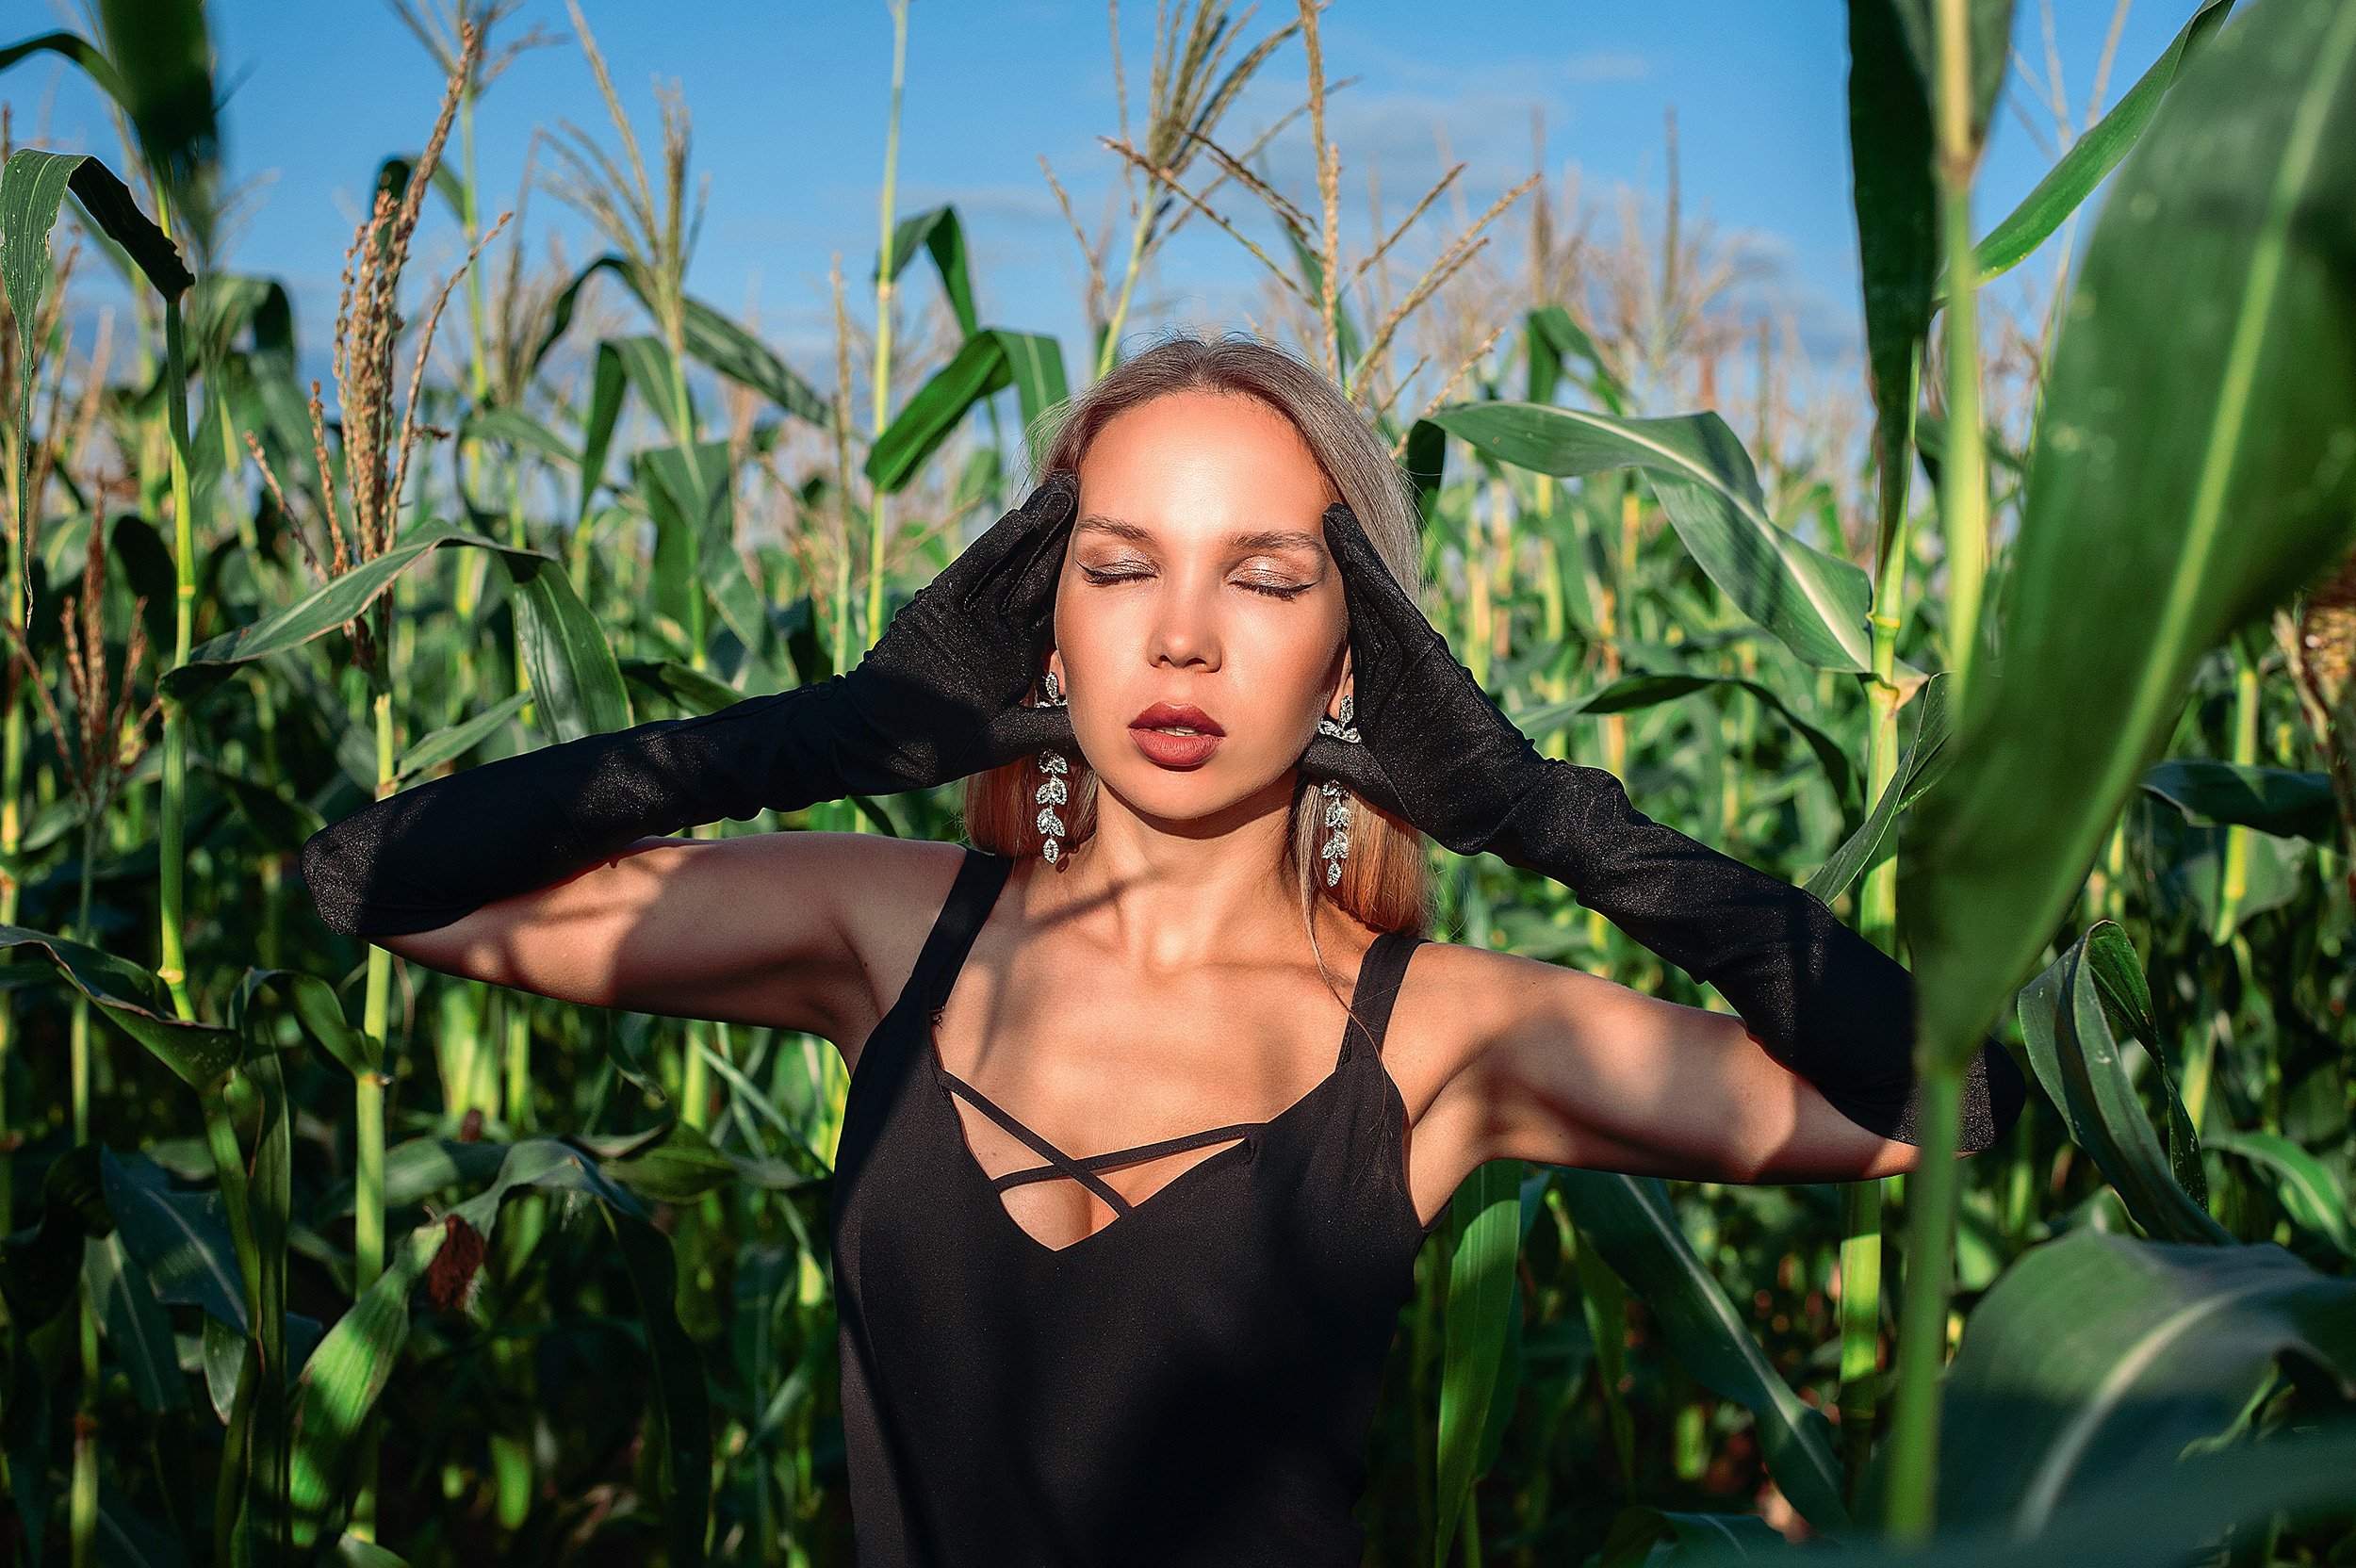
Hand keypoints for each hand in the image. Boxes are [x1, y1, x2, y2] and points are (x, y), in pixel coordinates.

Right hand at [848, 470, 1079, 783]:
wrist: (883, 742)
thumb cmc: (942, 744)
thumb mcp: (1012, 735)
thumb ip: (1054, 725)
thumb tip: (1103, 725)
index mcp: (1018, 651)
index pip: (1057, 603)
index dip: (1083, 572)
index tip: (1117, 541)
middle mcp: (997, 624)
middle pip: (1037, 571)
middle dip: (1063, 534)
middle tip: (1092, 491)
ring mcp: (968, 612)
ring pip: (1010, 561)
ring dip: (1036, 526)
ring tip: (1064, 490)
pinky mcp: (938, 606)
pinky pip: (973, 571)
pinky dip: (996, 547)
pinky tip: (1022, 520)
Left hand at [1301, 500, 1548, 854]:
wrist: (1491, 801)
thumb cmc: (1437, 793)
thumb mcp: (1361, 769)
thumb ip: (1327, 752)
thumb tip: (1283, 742)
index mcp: (1372, 688)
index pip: (1332, 636)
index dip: (1302, 602)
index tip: (1267, 568)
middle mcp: (1388, 661)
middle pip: (1348, 601)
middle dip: (1321, 560)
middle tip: (1290, 509)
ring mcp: (1409, 650)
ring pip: (1366, 588)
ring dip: (1344, 547)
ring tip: (1315, 505)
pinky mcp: (1424, 647)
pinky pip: (1388, 597)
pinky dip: (1366, 563)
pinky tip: (1340, 529)